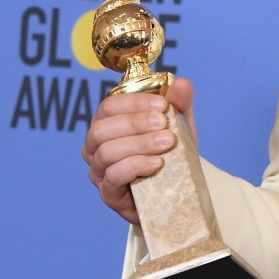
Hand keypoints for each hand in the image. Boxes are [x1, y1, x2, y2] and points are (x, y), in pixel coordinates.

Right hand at [82, 77, 195, 225]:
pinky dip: (135, 166)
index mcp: (108, 123)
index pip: (109, 106)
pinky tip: (156, 164)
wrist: (178, 189)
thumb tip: (182, 83)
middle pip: (102, 129)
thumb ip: (179, 103)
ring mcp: (99, 172)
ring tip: (166, 143)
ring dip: (138, 144)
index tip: (163, 105)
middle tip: (164, 124)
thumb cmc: (171, 152)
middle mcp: (96, 146)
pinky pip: (113, 177)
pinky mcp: (109, 195)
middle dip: (134, 123)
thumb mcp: (179, 125)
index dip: (134, 103)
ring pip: (106, 152)